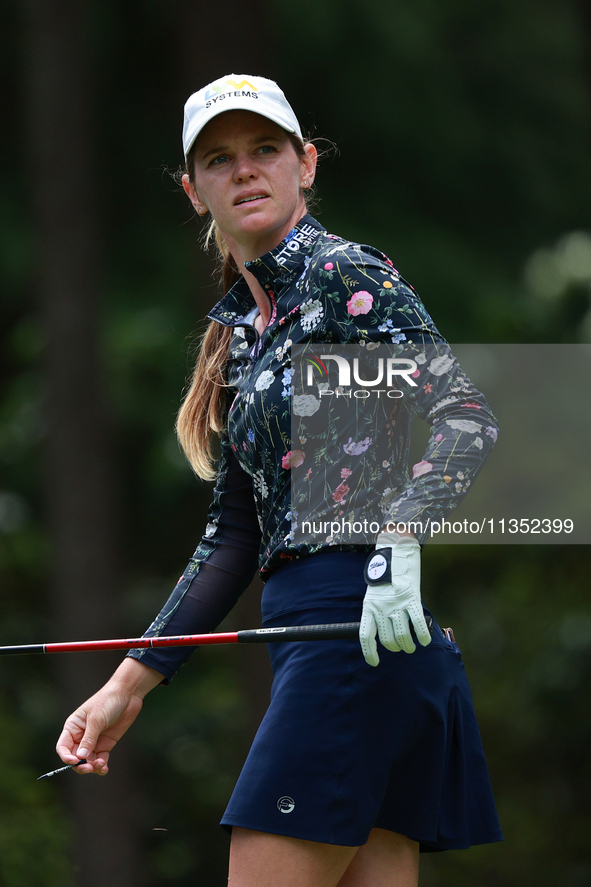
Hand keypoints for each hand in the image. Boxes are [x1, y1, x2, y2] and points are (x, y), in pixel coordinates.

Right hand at [55, 659, 161, 774]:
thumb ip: (89, 739)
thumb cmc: (107, 701)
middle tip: (90, 768)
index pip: (63, 747)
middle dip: (81, 765)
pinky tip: (104, 769)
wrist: (127, 694)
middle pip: (75, 757)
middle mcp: (81, 736)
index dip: (66, 757)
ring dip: (92, 766)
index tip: (75, 762)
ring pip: (88, 760)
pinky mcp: (106, 743)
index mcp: (73, 727)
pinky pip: (100, 759)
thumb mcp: (96, 719)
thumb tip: (80, 757)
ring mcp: (94, 741)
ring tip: (101, 765)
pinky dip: (101, 766)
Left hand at [359, 531, 430, 665]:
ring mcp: (396, 604)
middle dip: (395, 647)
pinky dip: (422, 636)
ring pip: (402, 636)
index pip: (366, 636)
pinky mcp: (411, 599)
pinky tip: (424, 641)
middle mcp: (381, 607)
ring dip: (408, 646)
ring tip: (411, 647)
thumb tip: (385, 636)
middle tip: (401, 647)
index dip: (369, 652)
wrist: (396, 555)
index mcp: (369, 607)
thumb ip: (378, 613)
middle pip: (387, 639)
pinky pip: (418, 624)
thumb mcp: (374, 596)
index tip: (374, 663)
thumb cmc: (386, 578)